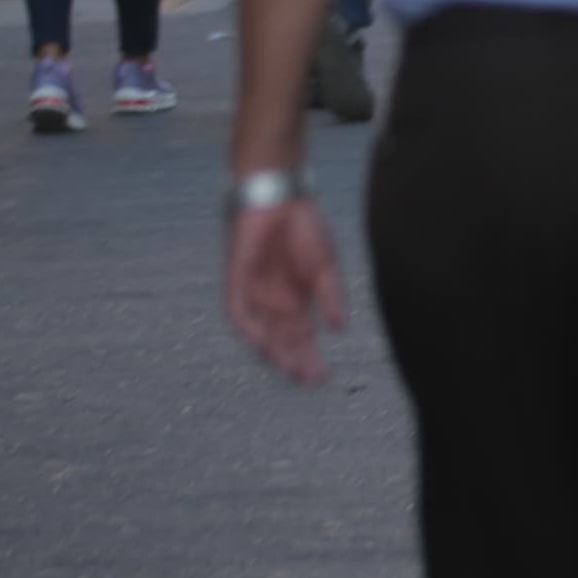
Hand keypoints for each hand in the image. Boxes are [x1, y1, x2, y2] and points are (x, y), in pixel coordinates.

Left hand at [224, 200, 347, 386]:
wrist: (282, 198)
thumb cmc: (305, 229)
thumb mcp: (326, 269)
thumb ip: (331, 298)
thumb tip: (340, 329)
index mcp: (295, 302)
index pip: (300, 339)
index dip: (310, 358)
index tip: (324, 377)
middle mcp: (272, 303)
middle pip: (281, 342)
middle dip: (294, 361)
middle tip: (309, 379)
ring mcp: (254, 293)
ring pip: (259, 332)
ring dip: (272, 352)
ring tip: (289, 367)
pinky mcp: (237, 279)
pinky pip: (237, 311)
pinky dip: (248, 328)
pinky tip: (262, 342)